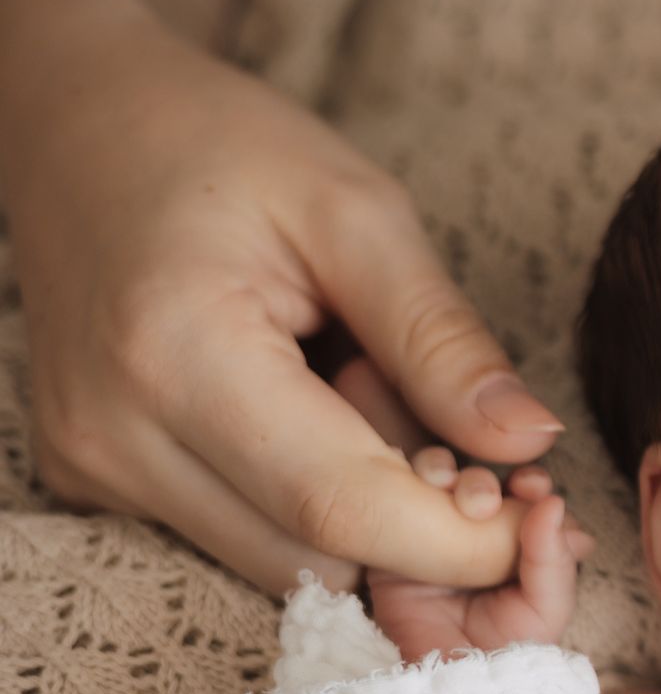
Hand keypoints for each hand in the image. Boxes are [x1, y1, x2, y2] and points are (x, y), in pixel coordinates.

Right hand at [0, 0, 562, 590]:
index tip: (542, 517)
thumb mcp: (360, 212)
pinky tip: (328, 415)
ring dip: (369, 517)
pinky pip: (243, 536)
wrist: (85, 127)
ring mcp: (97, 470)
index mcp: (175, 352)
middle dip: (424, 529)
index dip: (458, 539)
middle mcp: (115, 435)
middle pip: (316, 557)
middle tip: (477, 447)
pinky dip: (313, 505)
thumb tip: (531, 444)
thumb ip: (442, 340)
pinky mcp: (100, 484)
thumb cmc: (226, 146)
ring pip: (283, 565)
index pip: (339, 506)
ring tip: (378, 399)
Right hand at [368, 457, 594, 662]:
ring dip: (462, 478)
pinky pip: (407, 493)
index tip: (533, 488)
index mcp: (525, 547)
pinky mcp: (399, 535)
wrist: (444, 687)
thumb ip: (554, 557)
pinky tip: (428, 485)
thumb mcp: (546, 609)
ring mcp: (440, 531)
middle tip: (502, 487)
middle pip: (492, 484)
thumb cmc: (506, 655)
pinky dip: (417, 478)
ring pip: (451, 481)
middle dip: (497, 479)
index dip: (534, 487)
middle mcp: (482, 534)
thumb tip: (554, 502)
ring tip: (468, 499)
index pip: (532, 500)